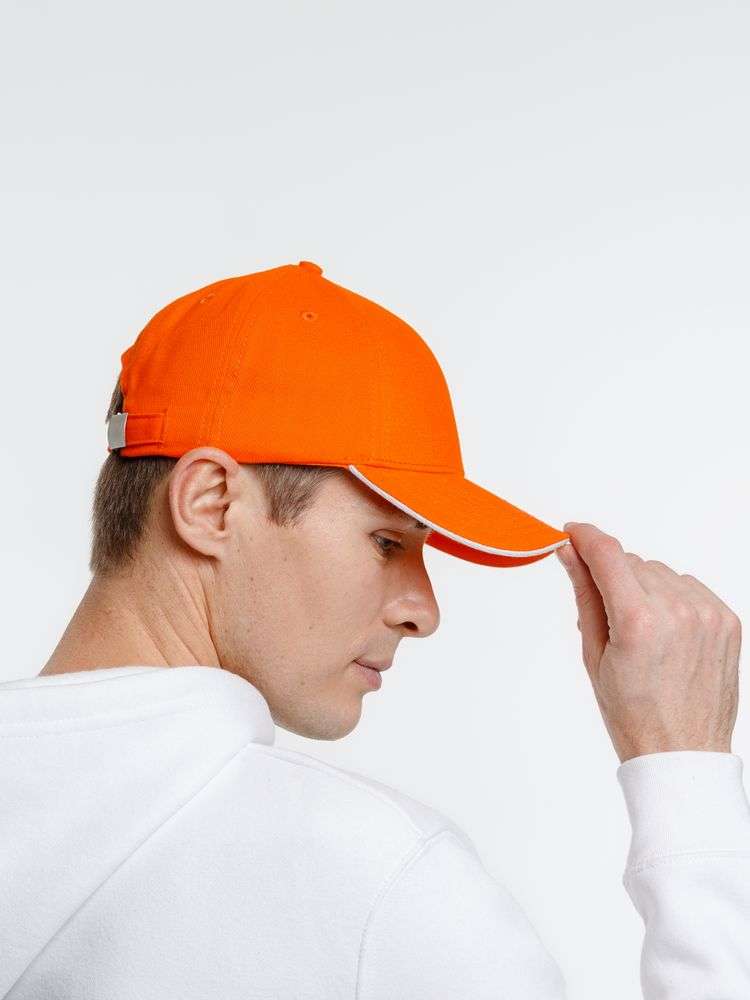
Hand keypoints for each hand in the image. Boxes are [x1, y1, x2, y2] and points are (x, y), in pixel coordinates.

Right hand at [555, 522, 741, 763]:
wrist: (682, 752)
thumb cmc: (633, 714)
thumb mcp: (594, 654)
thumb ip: (584, 594)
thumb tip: (569, 554)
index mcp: (638, 621)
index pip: (608, 554)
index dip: (585, 537)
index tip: (573, 533)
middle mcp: (677, 610)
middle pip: (632, 563)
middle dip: (612, 577)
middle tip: (606, 615)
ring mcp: (707, 614)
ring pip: (660, 573)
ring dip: (643, 588)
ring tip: (641, 631)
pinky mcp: (726, 620)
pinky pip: (688, 587)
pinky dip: (672, 599)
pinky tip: (665, 632)